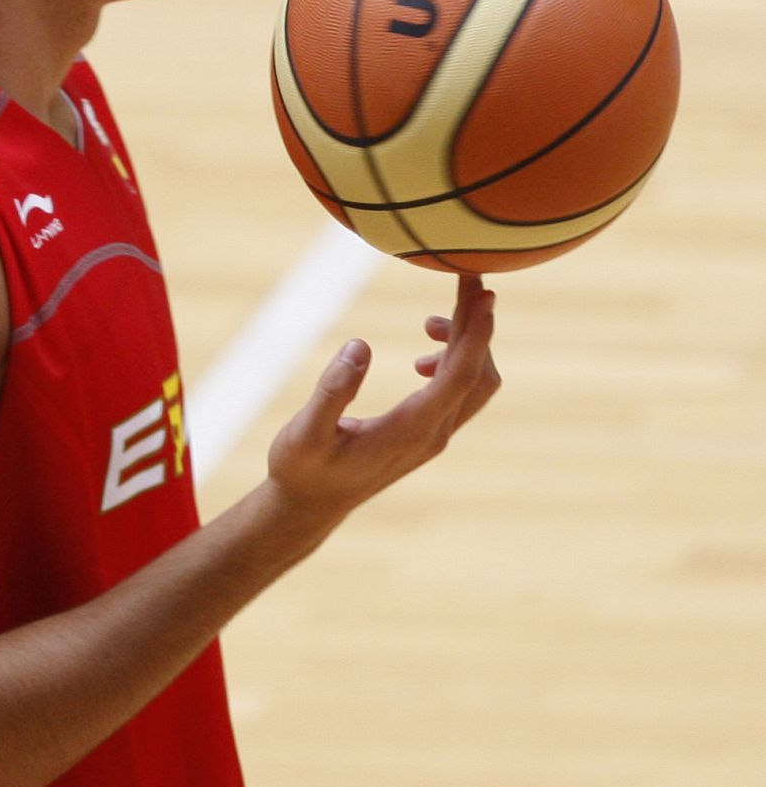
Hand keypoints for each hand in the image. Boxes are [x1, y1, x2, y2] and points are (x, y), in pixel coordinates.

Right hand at [267, 275, 499, 523]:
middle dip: (478, 325)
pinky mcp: (427, 434)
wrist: (310, 507)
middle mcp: (432, 434)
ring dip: (466, 345)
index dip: (476, 334)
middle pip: (478, 374)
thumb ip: (332, 391)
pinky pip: (459, 393)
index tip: (484, 294)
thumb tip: (359, 345)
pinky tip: (423, 357)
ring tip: (430, 321)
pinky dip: (454, 362)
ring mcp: (433, 436)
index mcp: (410, 430)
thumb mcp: (305, 432)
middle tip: (468, 279)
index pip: (460, 376)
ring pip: (473, 384)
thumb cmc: (302, 469)